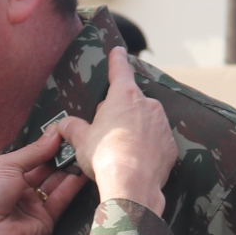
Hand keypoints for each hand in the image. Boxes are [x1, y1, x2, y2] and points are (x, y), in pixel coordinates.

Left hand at [0, 128, 87, 234]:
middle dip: (60, 157)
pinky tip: (83, 171)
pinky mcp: (46, 221)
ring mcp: (34, 206)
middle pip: (46, 171)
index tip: (65, 132)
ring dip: (69, 169)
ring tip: (84, 153)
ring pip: (56, 184)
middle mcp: (21, 190)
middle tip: (78, 141)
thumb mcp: (7, 165)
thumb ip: (33, 151)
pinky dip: (72, 186)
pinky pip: (61, 200)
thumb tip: (54, 132)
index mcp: (7, 175)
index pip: (32, 158)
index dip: (47, 147)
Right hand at [56, 47, 175, 215]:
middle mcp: (147, 105)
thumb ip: (72, 127)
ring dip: (134, 130)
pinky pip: (156, 141)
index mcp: (124, 96)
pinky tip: (135, 161)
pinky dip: (147, 147)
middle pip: (130, 102)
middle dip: (119, 112)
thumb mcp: (81, 140)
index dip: (117, 59)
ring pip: (145, 121)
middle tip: (105, 132)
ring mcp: (161, 125)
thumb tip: (64, 124)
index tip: (118, 50)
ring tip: (119, 151)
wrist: (132, 184)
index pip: (119, 70)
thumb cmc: (105, 155)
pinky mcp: (170, 146)